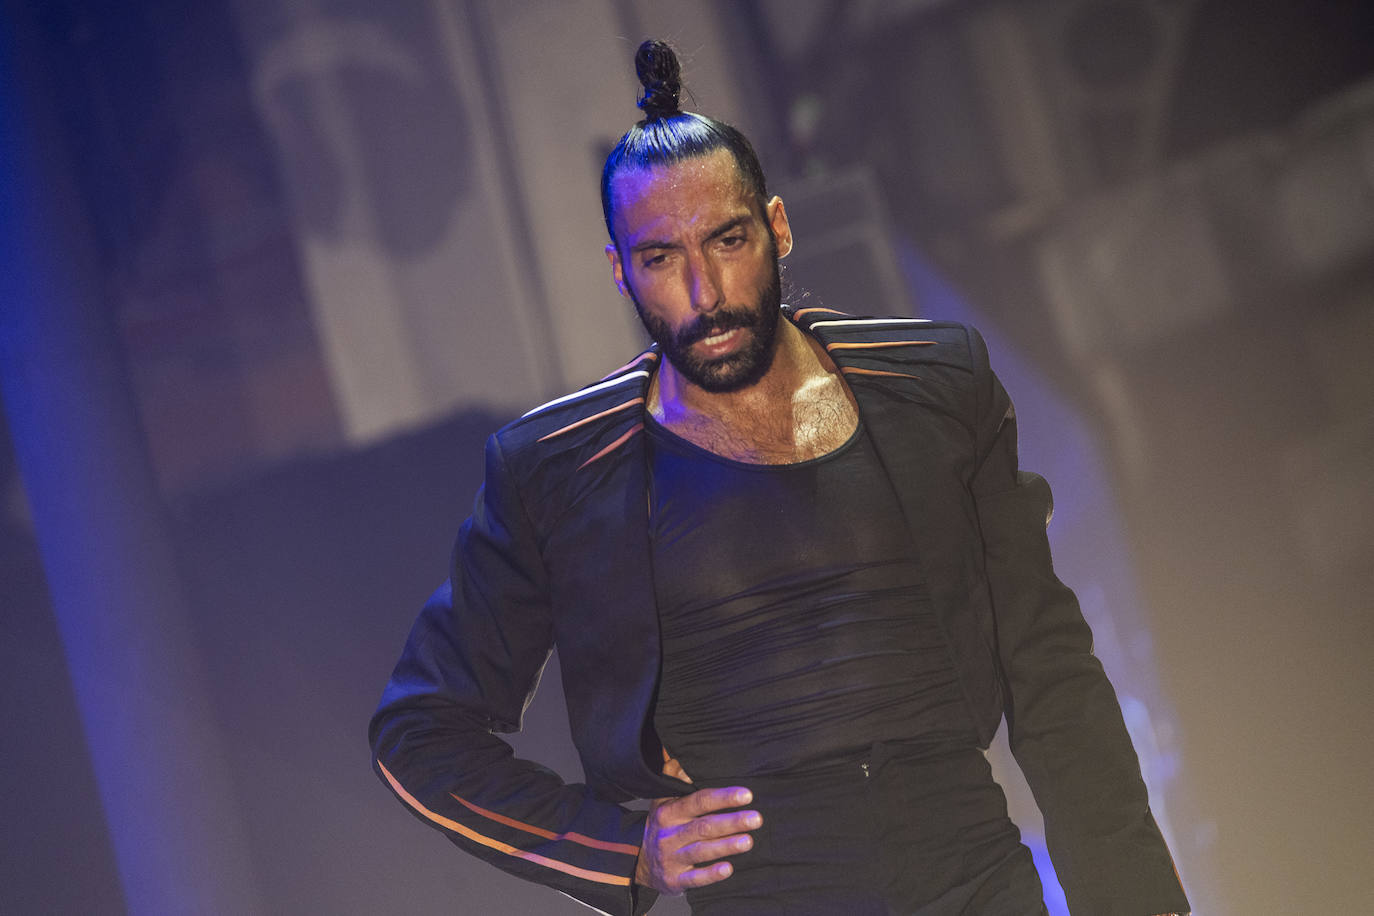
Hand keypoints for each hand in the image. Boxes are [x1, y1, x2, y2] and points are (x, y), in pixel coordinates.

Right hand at [634, 756, 761, 894]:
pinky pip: (694, 878)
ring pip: (701, 851)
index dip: (723, 797)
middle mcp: (670, 834)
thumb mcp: (662, 799)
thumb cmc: (660, 825)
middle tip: (756, 818)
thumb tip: (682, 755)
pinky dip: (710, 874)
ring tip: (748, 841)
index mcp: (669, 811)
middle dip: (731, 821)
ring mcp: (671, 858)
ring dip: (726, 846)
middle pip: (703, 826)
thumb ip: (674, 776)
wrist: (637, 860)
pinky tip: (728, 869)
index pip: (699, 801)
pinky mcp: (674, 880)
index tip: (746, 794)